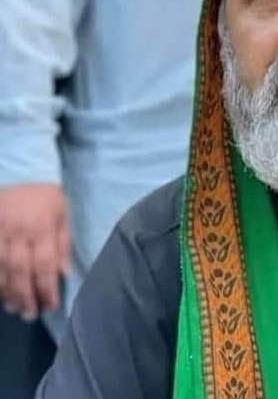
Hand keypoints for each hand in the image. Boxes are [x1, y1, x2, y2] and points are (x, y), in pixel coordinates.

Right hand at [0, 184, 69, 320]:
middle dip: (26, 296)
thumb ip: (63, 244)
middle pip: (21, 271)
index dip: (47, 289)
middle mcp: (18, 232)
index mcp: (42, 228)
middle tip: (30, 315)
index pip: (45, 265)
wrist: (20, 170)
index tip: (51, 306)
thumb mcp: (63, 215)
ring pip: (0, 268)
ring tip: (14, 308)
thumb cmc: (46, 196)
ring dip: (7, 292)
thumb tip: (64, 274)